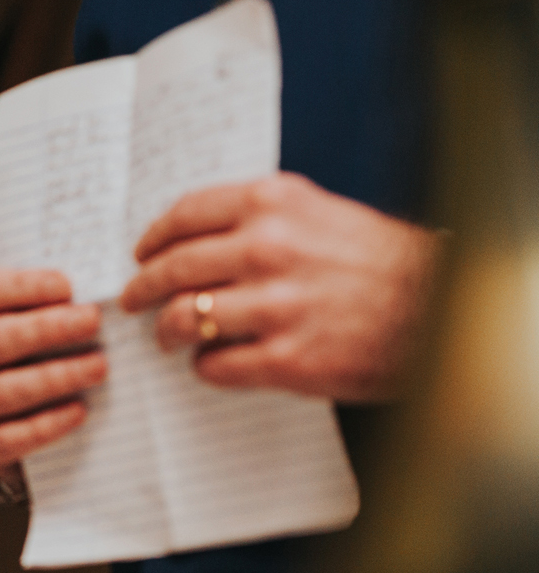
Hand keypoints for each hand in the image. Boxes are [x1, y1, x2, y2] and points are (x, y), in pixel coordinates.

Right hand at [0, 268, 107, 477]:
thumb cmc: (19, 354)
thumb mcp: (17, 320)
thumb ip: (38, 304)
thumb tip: (89, 291)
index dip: (25, 287)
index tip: (68, 286)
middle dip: (47, 328)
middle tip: (92, 321)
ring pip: (0, 391)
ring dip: (56, 377)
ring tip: (97, 367)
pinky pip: (6, 438)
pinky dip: (46, 425)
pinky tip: (78, 411)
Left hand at [122, 172, 438, 401]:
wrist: (438, 308)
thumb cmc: (380, 261)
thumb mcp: (321, 214)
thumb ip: (263, 216)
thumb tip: (196, 235)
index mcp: (274, 205)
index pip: (185, 215)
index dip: (153, 239)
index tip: (142, 253)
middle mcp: (269, 249)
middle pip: (172, 269)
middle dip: (143, 289)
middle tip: (133, 300)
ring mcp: (276, 306)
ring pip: (184, 320)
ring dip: (167, 331)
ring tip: (168, 336)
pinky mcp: (286, 358)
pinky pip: (215, 366)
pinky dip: (205, 367)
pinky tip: (212, 363)